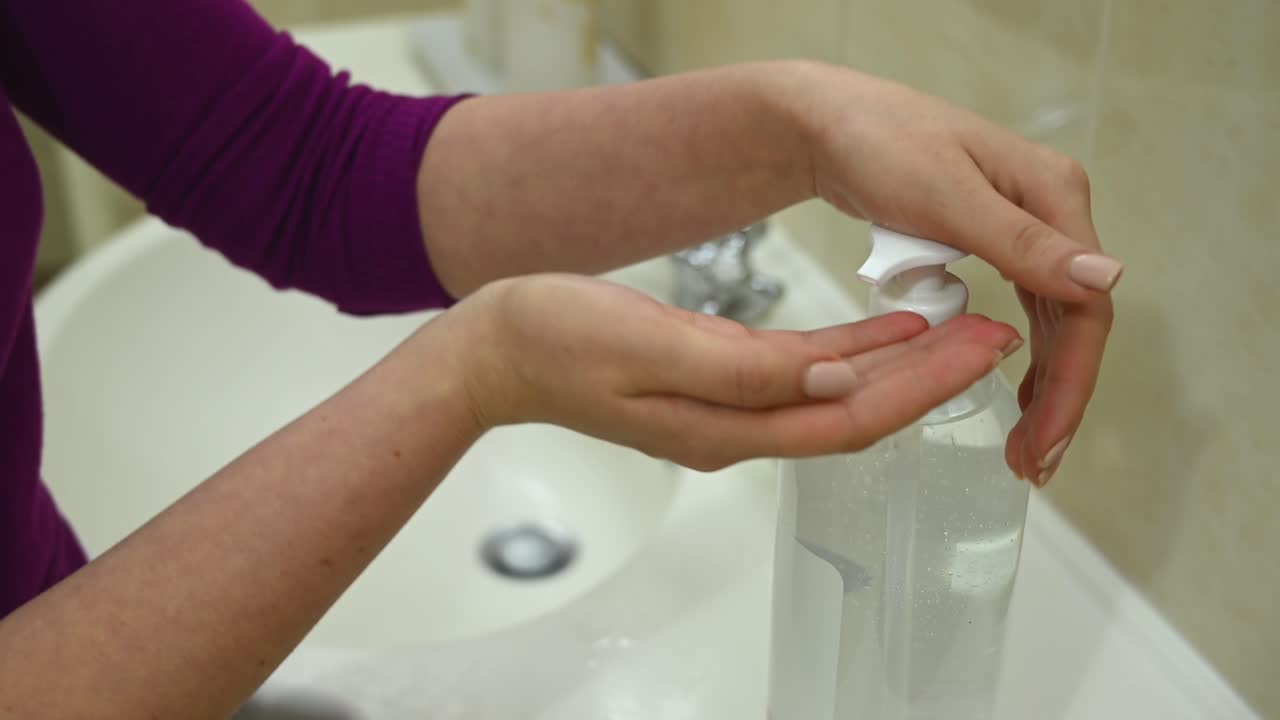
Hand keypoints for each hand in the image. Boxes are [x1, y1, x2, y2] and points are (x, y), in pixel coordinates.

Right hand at [448, 274, 1019, 471]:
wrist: (495, 350)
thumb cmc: (556, 342)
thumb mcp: (648, 346)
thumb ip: (744, 370)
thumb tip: (834, 379)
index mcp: (725, 427)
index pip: (847, 415)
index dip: (920, 384)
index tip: (979, 347)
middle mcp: (737, 430)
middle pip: (856, 412)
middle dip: (931, 378)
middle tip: (996, 335)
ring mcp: (725, 412)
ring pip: (835, 397)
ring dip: (901, 366)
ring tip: (962, 329)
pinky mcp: (716, 386)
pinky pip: (800, 377)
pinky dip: (849, 354)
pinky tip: (882, 329)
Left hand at [783, 63, 1119, 484]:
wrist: (827, 121)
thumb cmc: (878, 145)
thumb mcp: (944, 194)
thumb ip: (1019, 241)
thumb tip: (1106, 281)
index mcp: (1052, 196)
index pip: (1084, 307)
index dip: (1070, 381)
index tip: (1043, 443)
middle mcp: (1049, 212)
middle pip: (1073, 320)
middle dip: (1058, 396)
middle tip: (1032, 464)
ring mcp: (1022, 226)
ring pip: (1050, 320)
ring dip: (1043, 384)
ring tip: (1025, 447)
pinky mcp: (991, 240)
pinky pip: (1020, 308)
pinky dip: (1017, 355)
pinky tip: (1012, 395)